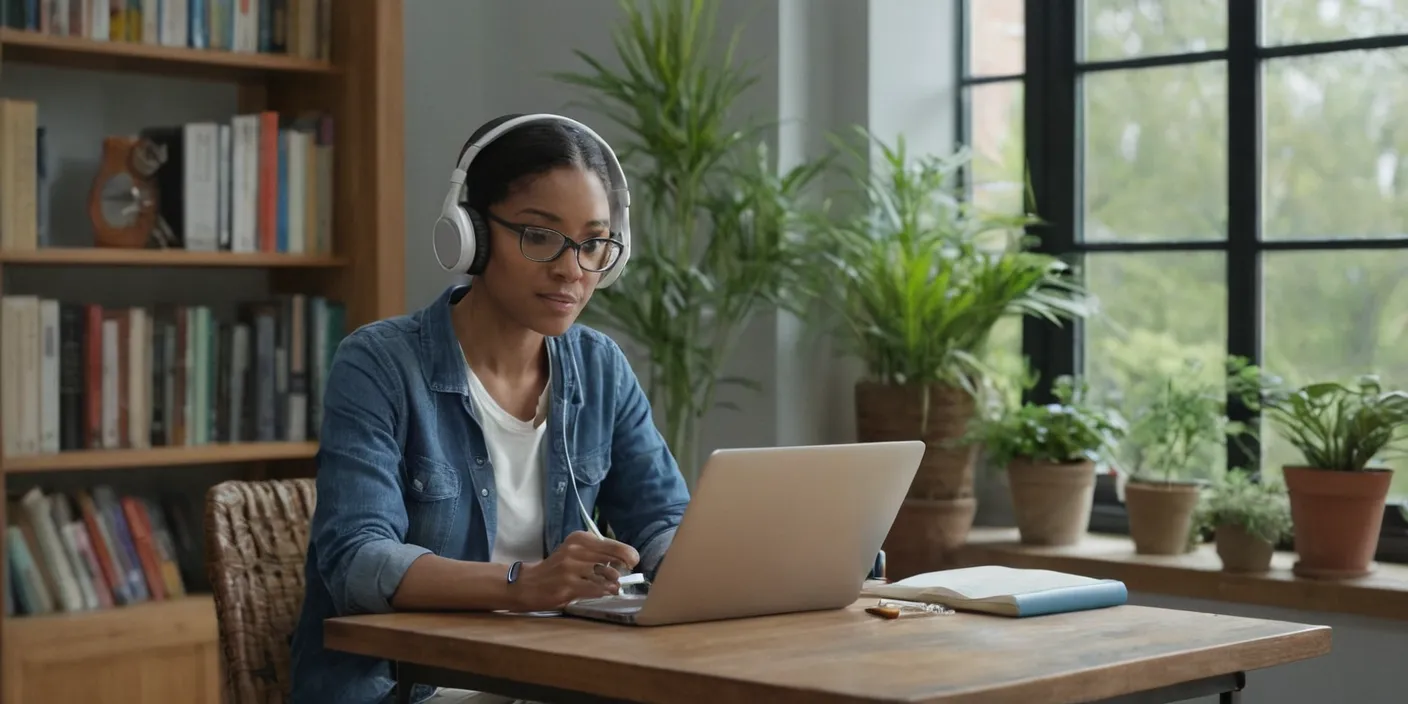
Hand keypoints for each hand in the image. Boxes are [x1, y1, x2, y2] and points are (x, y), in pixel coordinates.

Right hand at [511, 531, 640, 610]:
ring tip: (616, 586)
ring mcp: (570, 568)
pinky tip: (607, 592)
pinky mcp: (567, 585)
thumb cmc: (557, 569)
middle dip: (625, 567)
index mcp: (578, 539)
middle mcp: (575, 550)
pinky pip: (595, 589)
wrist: (529, 584)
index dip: (627, 553)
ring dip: (615, 582)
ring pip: (605, 574)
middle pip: (611, 557)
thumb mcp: (574, 553)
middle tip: (628, 574)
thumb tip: (625, 561)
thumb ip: (596, 554)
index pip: (610, 544)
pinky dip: (605, 591)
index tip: (634, 560)